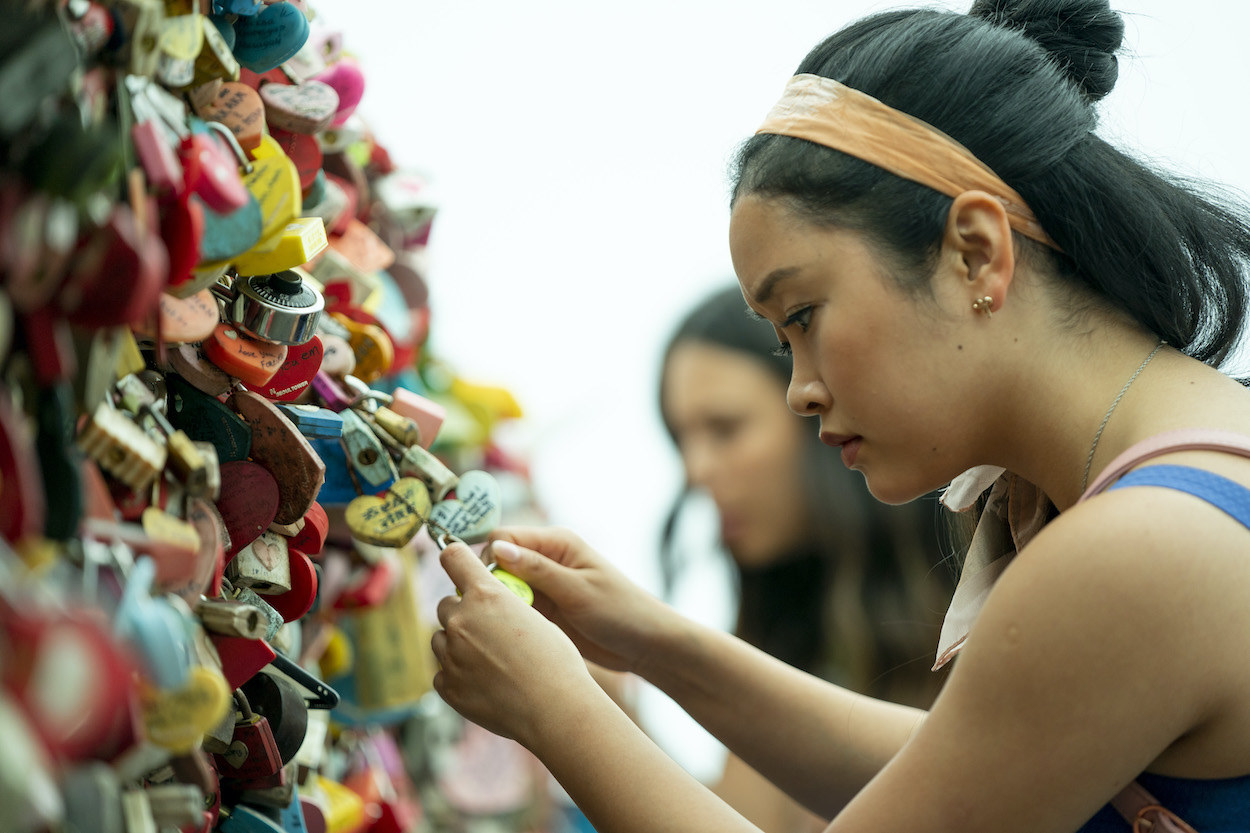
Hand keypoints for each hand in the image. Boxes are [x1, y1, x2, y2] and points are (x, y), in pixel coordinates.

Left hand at [432, 542, 592, 743]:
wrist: (555, 709)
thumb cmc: (555, 662)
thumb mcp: (533, 617)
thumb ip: (502, 607)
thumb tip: (488, 606)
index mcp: (486, 595)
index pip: (453, 557)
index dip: (455, 558)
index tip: (457, 563)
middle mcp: (461, 620)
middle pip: (446, 604)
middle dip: (462, 612)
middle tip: (488, 629)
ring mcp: (451, 655)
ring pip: (440, 639)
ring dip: (457, 643)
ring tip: (489, 660)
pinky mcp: (448, 687)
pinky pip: (443, 672)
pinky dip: (457, 674)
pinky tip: (485, 682)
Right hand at [481, 526, 677, 673]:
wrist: (645, 645)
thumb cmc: (621, 611)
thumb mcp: (578, 590)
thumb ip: (537, 570)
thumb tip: (496, 549)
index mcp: (556, 543)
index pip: (503, 538)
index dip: (488, 559)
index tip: (486, 588)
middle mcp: (545, 560)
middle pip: (498, 564)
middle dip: (490, 586)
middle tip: (492, 613)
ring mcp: (543, 587)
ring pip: (503, 589)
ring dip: (498, 605)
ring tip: (500, 628)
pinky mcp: (543, 611)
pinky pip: (514, 610)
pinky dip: (508, 620)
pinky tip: (506, 636)